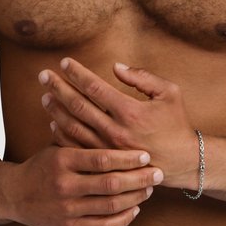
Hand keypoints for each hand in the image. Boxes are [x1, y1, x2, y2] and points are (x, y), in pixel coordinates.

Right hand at [3, 145, 162, 225]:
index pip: (103, 159)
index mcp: (62, 160)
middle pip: (111, 183)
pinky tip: (135, 209)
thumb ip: (82, 140)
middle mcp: (64, 185)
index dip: (128, 158)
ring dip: (135, 198)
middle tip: (158, 172)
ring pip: (111, 206)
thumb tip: (112, 119)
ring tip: (149, 188)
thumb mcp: (57, 148)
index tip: (147, 155)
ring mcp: (66, 209)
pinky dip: (123, 218)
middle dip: (139, 178)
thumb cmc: (43, 166)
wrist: (13, 194)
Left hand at [39, 59, 198, 189]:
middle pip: (78, 106)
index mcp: (130, 112)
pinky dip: (63, 135)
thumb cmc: (176, 124)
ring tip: (45, 96)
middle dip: (58, 88)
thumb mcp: (169, 93)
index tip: (65, 62)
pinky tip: (54, 124)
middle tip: (43, 76)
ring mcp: (108, 149)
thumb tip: (116, 67)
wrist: (183, 162)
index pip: (95, 88)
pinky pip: (78, 148)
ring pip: (74, 127)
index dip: (77, 73)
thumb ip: (143, 77)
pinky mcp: (106, 163)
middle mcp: (115, 131)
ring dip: (57, 110)